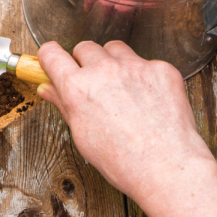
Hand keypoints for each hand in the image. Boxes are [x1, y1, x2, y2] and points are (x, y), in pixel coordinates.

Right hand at [37, 41, 216, 216]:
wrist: (168, 169)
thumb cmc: (124, 162)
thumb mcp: (82, 136)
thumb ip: (63, 104)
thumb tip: (47, 88)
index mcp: (78, 87)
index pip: (50, 53)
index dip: (50, 59)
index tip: (55, 63)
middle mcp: (104, 70)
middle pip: (84, 47)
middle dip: (85, 63)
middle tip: (95, 85)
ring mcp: (134, 66)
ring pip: (115, 49)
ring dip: (114, 62)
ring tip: (123, 90)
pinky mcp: (160, 69)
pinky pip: (145, 62)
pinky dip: (144, 76)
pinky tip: (149, 99)